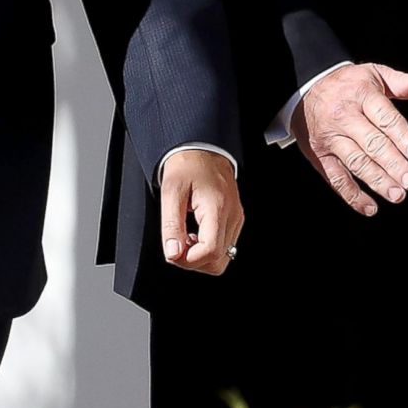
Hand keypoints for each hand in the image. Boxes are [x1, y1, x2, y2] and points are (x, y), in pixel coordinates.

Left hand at [160, 149, 243, 275]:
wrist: (202, 146)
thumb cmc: (187, 163)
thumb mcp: (171, 191)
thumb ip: (171, 225)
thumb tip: (173, 253)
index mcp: (217, 208)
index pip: (210, 252)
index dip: (189, 260)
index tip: (173, 252)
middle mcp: (232, 216)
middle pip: (219, 261)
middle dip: (195, 261)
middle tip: (177, 245)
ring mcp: (236, 217)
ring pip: (223, 257)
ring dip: (201, 255)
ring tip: (185, 236)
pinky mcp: (235, 217)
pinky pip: (224, 244)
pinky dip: (208, 246)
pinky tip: (195, 232)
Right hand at [294, 61, 407, 216]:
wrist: (305, 88)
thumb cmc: (349, 85)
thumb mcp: (375, 74)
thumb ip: (404, 83)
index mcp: (361, 94)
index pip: (385, 117)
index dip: (402, 135)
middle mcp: (344, 116)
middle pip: (371, 143)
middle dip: (393, 164)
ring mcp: (330, 137)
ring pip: (355, 162)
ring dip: (377, 181)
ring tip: (397, 195)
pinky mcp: (320, 155)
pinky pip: (336, 178)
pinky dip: (352, 195)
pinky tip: (370, 207)